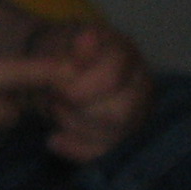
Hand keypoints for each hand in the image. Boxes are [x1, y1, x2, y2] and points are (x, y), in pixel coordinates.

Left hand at [28, 21, 153, 162]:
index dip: (76, 89)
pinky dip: (77, 149)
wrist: (49, 67)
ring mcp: (138, 111)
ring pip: (114, 135)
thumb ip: (69, 47)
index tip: (52, 86)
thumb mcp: (54, 43)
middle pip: (118, 114)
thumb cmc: (53, 53)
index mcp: (125, 52)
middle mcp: (141, 83)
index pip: (110, 80)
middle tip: (53, 100)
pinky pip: (107, 151)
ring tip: (54, 110)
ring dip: (74, 126)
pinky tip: (54, 140)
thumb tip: (88, 38)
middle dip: (77, 111)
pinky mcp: (125, 134)